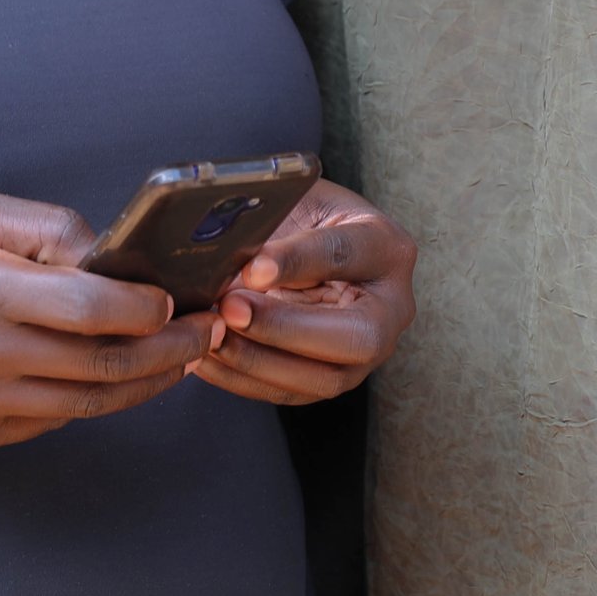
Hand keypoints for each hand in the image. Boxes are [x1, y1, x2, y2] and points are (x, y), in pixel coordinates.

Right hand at [0, 193, 210, 451]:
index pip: (89, 308)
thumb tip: (113, 258)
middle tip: (208, 331)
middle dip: (169, 350)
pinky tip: (114, 372)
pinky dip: (90, 398)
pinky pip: (50, 419)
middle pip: (101, 364)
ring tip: (179, 357)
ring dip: (144, 382)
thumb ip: (47, 229)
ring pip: (86, 402)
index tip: (176, 297)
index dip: (147, 308)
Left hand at [189, 180, 415, 404]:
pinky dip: (243, 379)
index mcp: (385, 247)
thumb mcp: (292, 202)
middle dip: (284, 328)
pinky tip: (207, 357)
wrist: (303, 242)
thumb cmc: (300, 216)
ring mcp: (367, 352)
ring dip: (258, 360)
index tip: (252, 269)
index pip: (344, 255)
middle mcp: (389, 307)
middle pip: (355, 337)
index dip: (296, 263)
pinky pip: (291, 392)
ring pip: (324, 378)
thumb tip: (223, 257)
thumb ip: (270, 227)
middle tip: (229, 309)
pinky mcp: (334, 377)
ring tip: (211, 335)